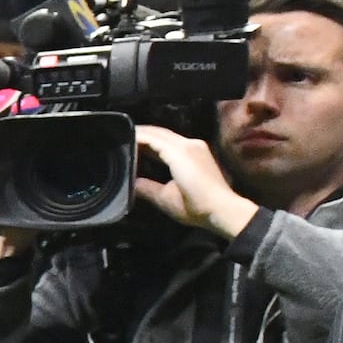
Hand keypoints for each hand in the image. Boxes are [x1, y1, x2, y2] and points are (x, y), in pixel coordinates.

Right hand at [132, 123, 259, 240]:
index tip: (118, 137)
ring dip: (151, 137)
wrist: (224, 209)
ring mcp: (197, 146)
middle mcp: (189, 144)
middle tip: (122, 137)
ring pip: (168, 135)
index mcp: (179, 153)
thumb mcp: (165, 199)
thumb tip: (131, 182)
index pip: (151, 137)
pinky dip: (162, 142)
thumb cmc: (195, 206)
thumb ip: (145, 188)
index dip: (134, 136)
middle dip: (141, 133)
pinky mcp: (200, 151)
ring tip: (133, 142)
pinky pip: (176, 141)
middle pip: (160, 132)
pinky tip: (153, 150)